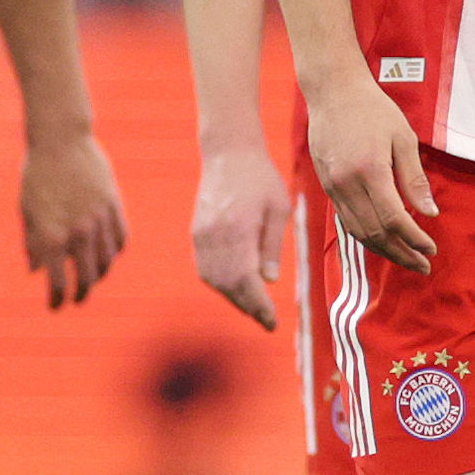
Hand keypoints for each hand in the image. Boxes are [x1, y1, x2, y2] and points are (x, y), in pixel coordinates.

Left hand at [20, 131, 129, 309]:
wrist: (60, 140)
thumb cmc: (36, 175)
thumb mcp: (27, 210)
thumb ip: (33, 243)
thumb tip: (36, 271)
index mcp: (51, 235)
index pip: (57, 282)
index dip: (56, 300)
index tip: (56, 306)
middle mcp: (78, 232)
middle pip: (87, 278)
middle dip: (81, 294)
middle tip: (77, 299)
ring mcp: (99, 219)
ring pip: (107, 261)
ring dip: (99, 275)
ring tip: (91, 278)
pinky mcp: (114, 205)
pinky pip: (120, 239)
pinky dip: (114, 252)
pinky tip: (107, 255)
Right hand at [189, 140, 294, 330]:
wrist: (228, 152)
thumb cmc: (260, 177)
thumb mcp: (278, 208)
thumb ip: (272, 245)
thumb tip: (269, 280)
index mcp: (238, 229)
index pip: (247, 280)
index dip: (258, 306)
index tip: (271, 322)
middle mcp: (215, 236)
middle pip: (228, 285)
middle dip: (247, 306)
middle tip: (266, 320)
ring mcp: (202, 235)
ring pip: (214, 279)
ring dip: (233, 297)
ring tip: (254, 307)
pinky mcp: (196, 233)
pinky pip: (205, 268)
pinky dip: (220, 283)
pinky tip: (235, 288)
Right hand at [306, 76, 436, 273]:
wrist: (333, 92)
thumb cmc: (373, 109)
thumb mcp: (403, 138)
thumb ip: (415, 179)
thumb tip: (430, 213)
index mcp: (370, 170)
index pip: (394, 219)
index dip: (414, 239)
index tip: (431, 249)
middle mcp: (347, 184)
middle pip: (375, 233)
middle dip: (401, 254)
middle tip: (423, 265)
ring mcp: (333, 187)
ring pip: (358, 232)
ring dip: (384, 251)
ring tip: (406, 259)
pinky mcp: (326, 187)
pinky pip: (347, 221)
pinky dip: (367, 236)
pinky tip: (383, 241)